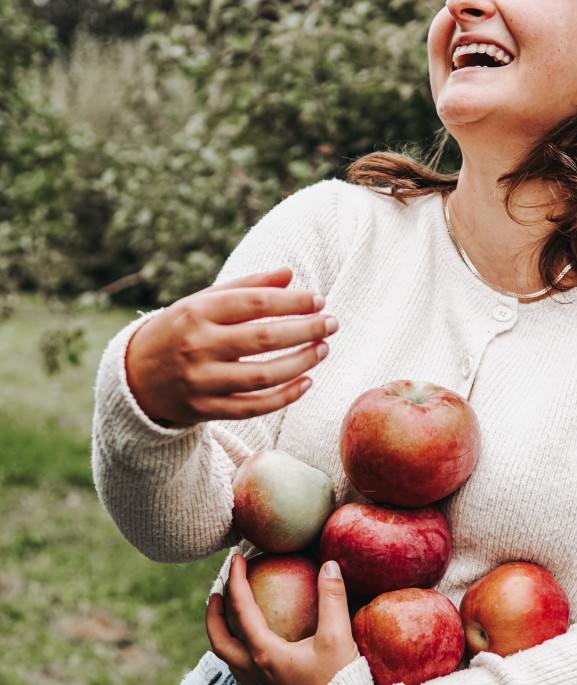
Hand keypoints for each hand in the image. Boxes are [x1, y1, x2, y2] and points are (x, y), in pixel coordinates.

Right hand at [125, 267, 337, 427]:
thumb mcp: (203, 302)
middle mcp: (197, 346)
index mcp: (196, 312)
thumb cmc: (181, 331)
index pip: (255, 303)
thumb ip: (247, 287)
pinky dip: (285, 397)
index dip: (293, 301)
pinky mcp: (205, 410)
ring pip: (263, 376)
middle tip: (332, 323)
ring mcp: (201, 381)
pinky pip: (254, 407)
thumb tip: (290, 274)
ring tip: (324, 349)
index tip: (319, 300)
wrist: (135, 378)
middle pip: (264, 339)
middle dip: (306, 330)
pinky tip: (308, 382)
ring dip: (301, 363)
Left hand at [205, 555, 359, 684]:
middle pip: (219, 641)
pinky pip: (244, 669)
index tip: (237, 558)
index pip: (241, 610)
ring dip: (222, 634)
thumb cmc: (340, 680)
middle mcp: (258, 670)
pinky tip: (253, 644)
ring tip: (227, 616)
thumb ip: (332, 597)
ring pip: (228, 658)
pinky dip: (239, 651)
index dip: (236, 581)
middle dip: (213, 614)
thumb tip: (329, 564)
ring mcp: (265, 684)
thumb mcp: (338, 635)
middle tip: (217, 591)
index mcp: (265, 653)